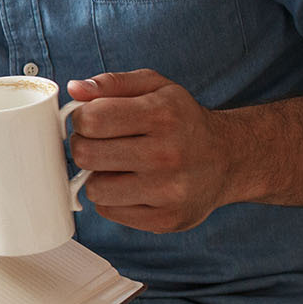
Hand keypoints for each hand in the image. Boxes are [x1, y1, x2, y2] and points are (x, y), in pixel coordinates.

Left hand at [66, 69, 238, 232]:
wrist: (228, 159)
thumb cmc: (182, 120)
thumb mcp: (155, 87)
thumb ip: (112, 83)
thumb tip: (74, 89)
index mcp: (163, 114)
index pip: (91, 120)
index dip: (81, 119)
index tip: (90, 121)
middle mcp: (168, 154)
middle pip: (86, 155)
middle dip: (84, 146)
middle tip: (99, 144)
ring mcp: (169, 191)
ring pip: (95, 189)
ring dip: (97, 176)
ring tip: (117, 166)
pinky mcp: (166, 220)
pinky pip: (110, 211)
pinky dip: (113, 198)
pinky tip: (131, 185)